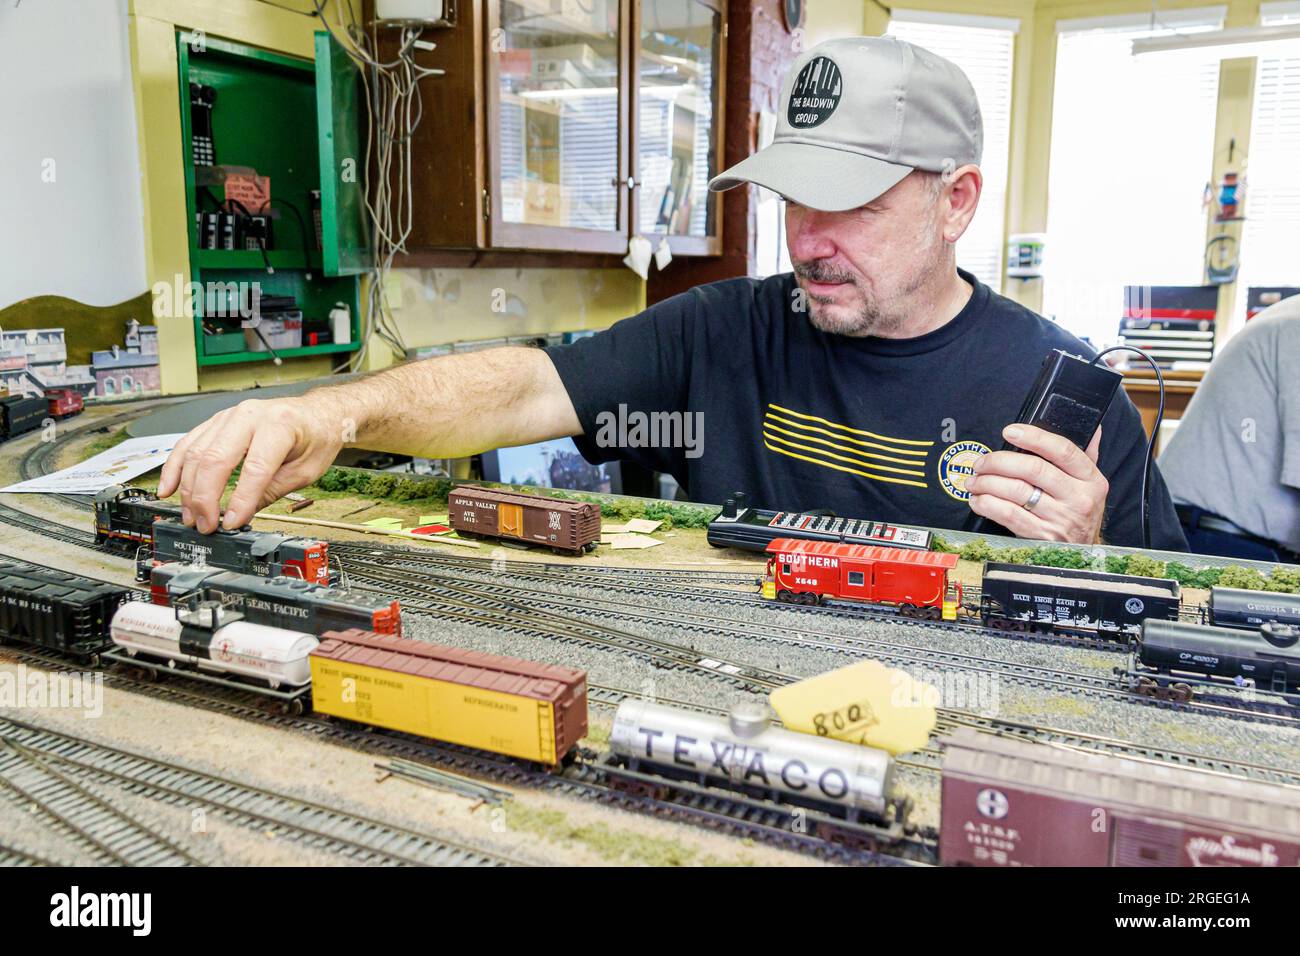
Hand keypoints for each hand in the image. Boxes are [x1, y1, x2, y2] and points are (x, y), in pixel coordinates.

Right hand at [157, 397, 344, 533]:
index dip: (240, 500)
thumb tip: (241, 517)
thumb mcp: (305, 471)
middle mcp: (250, 415)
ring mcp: (229, 416)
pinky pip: (188, 444)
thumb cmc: (315, 438)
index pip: (255, 468)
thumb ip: (272, 491)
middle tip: (205, 525)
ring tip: (191, 516)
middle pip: (216, 459)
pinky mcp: (216, 421)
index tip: (231, 524)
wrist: (315, 413)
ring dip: (188, 489)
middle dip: (205, 498)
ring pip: (197, 453)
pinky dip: (175, 468)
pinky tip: (169, 489)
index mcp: (279, 425)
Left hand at [965, 424, 1107, 543]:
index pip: (1062, 450)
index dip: (1033, 437)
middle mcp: (1078, 498)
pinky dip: (987, 505)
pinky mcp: (1041, 536)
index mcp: (1091, 479)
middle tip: (981, 462)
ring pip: (1016, 491)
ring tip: (974, 480)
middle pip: (1033, 469)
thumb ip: (1086, 455)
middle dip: (999, 462)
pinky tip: (978, 500)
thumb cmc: (1079, 512)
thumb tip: (1092, 427)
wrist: (1081, 555)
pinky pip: (1008, 515)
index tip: (1010, 431)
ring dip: (987, 483)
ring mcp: (1060, 519)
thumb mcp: (1090, 485)